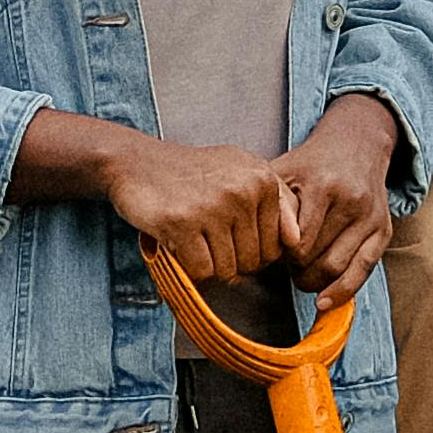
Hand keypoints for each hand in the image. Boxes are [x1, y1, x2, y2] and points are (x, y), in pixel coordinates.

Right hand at [92, 126, 294, 290]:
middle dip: (229, 260)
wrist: (136, 162)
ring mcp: (214, 206)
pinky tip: (178, 243)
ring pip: (228, 270)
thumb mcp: (240, 173)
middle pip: (253, 261)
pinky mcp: (183, 223)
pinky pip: (202, 271)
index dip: (251, 251)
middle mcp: (243, 190)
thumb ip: (276, 203)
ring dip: (207, 264)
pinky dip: (188, 267)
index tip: (226, 234)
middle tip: (205, 236)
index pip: (276, 246)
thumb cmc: (191, 174)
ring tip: (192, 237)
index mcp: (263, 178)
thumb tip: (296, 241)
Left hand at [273, 96, 405, 298]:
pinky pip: (364, 270)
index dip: (280, 255)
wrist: (356, 145)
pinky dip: (342, 291)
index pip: (297, 241)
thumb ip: (267, 201)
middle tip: (285, 266)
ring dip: (314, 280)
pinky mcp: (383, 229)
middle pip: (316, 257)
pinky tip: (324, 301)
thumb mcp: (283, 171)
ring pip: (337, 267)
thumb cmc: (311, 164)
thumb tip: (251, 239)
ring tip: (301, 272)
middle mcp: (351, 201)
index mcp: (323, 185)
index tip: (272, 253)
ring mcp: (370, 217)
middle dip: (295, 270)